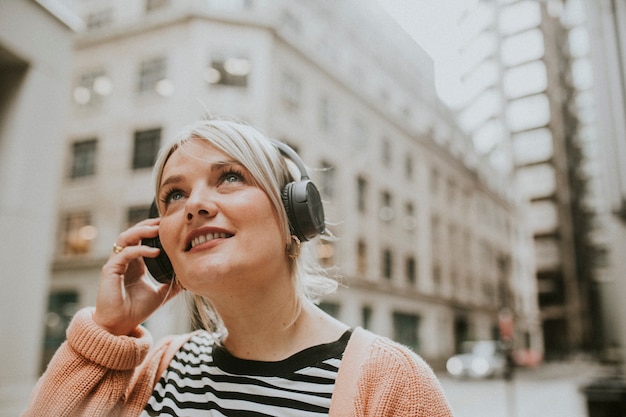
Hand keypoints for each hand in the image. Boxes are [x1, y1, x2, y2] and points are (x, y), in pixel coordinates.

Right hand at [93, 218, 180, 335]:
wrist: (120, 325)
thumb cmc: (136, 310)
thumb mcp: (160, 295)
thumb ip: (172, 285)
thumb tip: (188, 279)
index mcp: (135, 263)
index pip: (142, 239)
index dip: (153, 230)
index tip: (170, 225)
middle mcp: (124, 260)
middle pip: (133, 232)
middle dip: (148, 224)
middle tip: (164, 221)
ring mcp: (116, 263)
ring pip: (126, 237)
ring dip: (142, 231)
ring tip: (158, 230)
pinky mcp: (110, 270)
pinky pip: (125, 253)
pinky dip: (140, 249)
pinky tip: (155, 251)